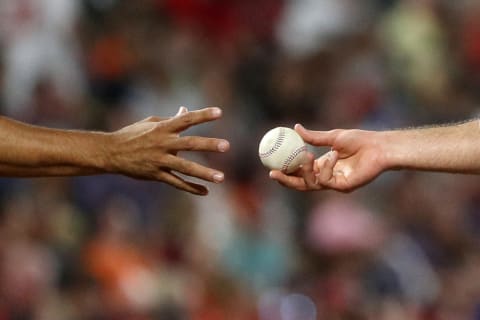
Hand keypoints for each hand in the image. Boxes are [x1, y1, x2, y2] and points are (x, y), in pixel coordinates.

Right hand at [107, 106, 229, 194]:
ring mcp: (159, 160)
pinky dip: (190, 187)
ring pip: (184, 168)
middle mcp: (163, 143)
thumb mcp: (151, 123)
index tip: (219, 112)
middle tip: (226, 146)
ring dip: (203, 173)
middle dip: (207, 144)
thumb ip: (171, 119)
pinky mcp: (156, 174)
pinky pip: (176, 183)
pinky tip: (205, 191)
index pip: (185, 119)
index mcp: (162, 128)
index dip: (202, 115)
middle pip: (188, 143)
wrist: (110, 152)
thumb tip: (185, 110)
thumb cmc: (133, 134)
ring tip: (221, 178)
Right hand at [269, 124, 386, 191]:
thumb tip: (295, 128)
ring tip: (308, 155)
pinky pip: (326, 181)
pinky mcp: (343, 187)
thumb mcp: (332, 136)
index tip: (271, 165)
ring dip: (307, 169)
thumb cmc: (360, 140)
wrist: (378, 146)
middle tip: (273, 173)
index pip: (300, 173)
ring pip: (311, 184)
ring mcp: (334, 183)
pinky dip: (326, 167)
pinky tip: (333, 156)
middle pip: (301, 184)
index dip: (286, 171)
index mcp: (322, 166)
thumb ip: (313, 136)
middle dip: (286, 181)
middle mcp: (327, 177)